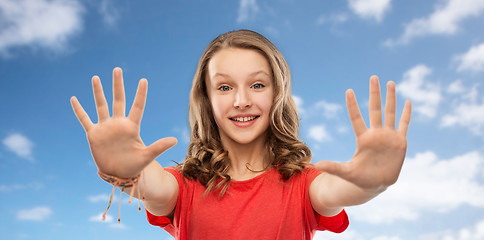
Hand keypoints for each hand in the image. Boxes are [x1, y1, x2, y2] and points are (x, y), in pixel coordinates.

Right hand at [70, 67, 176, 177]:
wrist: (118, 174)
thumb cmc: (134, 165)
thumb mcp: (147, 156)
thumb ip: (159, 147)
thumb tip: (175, 140)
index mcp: (132, 127)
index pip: (137, 106)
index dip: (140, 94)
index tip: (143, 80)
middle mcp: (118, 124)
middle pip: (118, 100)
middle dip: (117, 85)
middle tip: (118, 69)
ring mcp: (105, 128)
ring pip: (101, 106)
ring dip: (98, 92)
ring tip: (95, 77)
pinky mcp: (93, 134)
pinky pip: (85, 119)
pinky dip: (79, 110)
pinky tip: (73, 99)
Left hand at [314, 75, 410, 190]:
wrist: (376, 184)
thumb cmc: (359, 178)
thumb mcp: (346, 173)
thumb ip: (333, 167)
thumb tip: (316, 165)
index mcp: (363, 139)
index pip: (356, 118)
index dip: (353, 105)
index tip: (348, 91)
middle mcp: (376, 134)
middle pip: (376, 110)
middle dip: (375, 94)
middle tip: (373, 77)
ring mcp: (388, 136)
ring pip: (390, 113)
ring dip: (391, 98)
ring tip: (390, 82)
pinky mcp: (400, 142)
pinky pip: (404, 125)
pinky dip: (407, 113)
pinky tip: (408, 101)